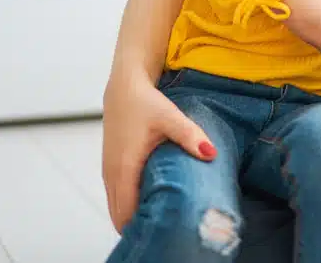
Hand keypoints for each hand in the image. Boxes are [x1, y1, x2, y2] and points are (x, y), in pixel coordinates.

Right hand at [101, 74, 215, 231]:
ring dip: (132, 217)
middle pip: (119, 216)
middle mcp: (112, 174)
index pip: (126, 211)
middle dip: (138, 227)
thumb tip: (212, 154)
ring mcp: (108, 171)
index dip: (141, 226)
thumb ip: (190, 136)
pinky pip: (115, 197)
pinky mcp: (110, 167)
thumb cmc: (145, 103)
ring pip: (115, 208)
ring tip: (159, 223)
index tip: (163, 232)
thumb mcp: (170, 117)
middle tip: (165, 232)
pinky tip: (148, 206)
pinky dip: (126, 206)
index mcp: (125, 167)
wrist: (123, 87)